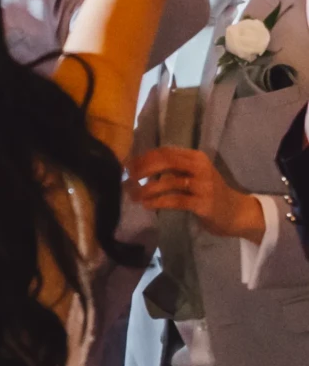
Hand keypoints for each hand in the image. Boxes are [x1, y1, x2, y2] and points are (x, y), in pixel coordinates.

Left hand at [132, 147, 265, 241]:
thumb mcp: (195, 175)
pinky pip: (176, 200)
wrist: (237, 213)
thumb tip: (141, 168)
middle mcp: (200, 167)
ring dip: (147, 188)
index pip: (166, 151)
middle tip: (129, 178)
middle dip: (144, 168)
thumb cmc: (210, 193)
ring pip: (169, 182)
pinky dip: (158, 202)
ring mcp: (203, 185)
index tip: (129, 165)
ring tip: (134, 195)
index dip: (145, 157)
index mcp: (196, 157)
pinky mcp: (203, 203)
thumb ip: (175, 169)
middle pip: (166, 161)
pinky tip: (147, 205)